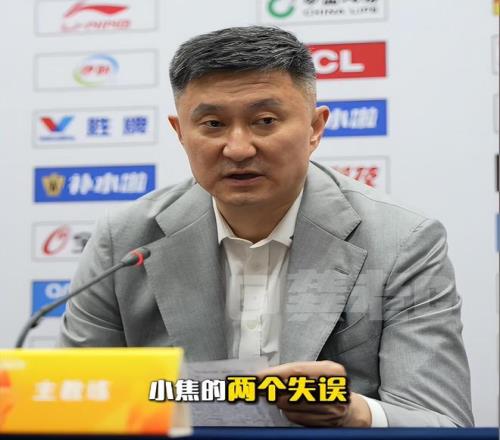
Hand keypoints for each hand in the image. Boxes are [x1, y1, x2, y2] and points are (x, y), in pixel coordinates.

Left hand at [256, 360, 371, 427]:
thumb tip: (270, 375)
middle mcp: (333, 389)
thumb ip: (299, 371)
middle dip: (274, 389)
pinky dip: (288, 412)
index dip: (275, 374)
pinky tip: (293, 407)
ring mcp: (329, 408)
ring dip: (280, 401)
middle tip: (264, 387)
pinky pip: (294, 417)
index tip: (258, 376)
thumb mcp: (320, 371)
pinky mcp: (323, 422)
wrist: (349, 410)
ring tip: (283, 396)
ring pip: (291, 404)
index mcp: (332, 371)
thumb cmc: (328, 385)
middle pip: (292, 389)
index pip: (297, 371)